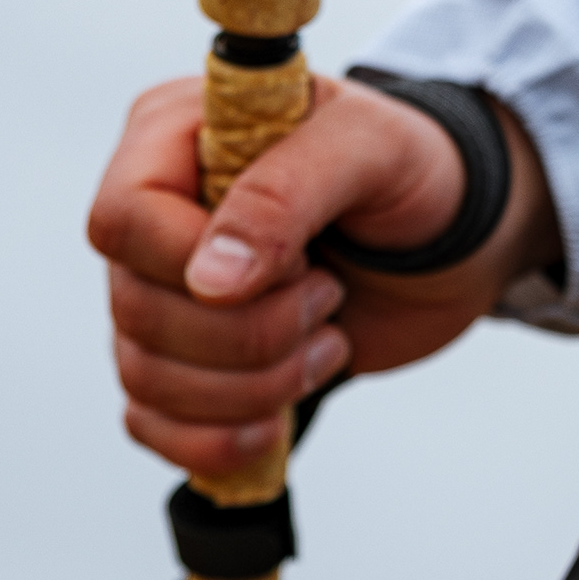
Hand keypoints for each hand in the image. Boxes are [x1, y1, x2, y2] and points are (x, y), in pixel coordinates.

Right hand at [86, 74, 560, 476]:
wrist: (454, 237)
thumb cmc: (413, 170)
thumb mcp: (370, 148)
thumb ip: (285, 195)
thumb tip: (209, 282)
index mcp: (173, 139)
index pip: (124, 222)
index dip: (199, 263)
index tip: (300, 263)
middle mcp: (153, 220)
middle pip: (140, 312)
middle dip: (255, 332)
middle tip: (332, 296)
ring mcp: (165, 295)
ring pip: (146, 377)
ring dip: (256, 387)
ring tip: (330, 342)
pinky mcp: (190, 362)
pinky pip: (152, 424)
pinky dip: (216, 441)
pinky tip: (277, 423)